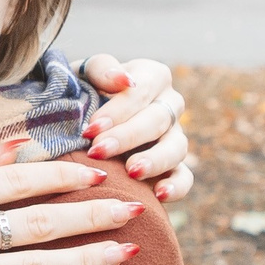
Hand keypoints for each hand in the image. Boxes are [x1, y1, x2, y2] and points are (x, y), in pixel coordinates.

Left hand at [79, 54, 194, 202]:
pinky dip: (176, 186)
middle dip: (127, 136)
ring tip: (132, 171)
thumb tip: (123, 79)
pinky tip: (159, 194)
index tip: (91, 128)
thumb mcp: (84, 74)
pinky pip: (185, 177)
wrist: (80, 122)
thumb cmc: (83, 92)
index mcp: (152, 76)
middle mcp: (169, 105)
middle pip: (158, 119)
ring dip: (155, 160)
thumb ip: (101, 69)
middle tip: (98, 150)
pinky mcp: (173, 166)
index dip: (118, 109)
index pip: (142, 90)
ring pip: (176, 147)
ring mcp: (174, 136)